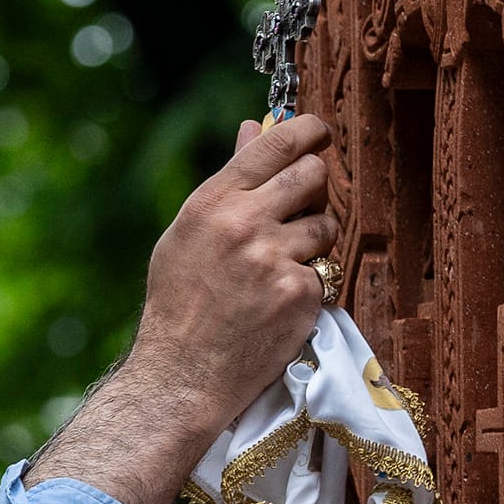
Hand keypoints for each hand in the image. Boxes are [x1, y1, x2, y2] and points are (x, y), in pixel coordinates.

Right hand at [23, 115, 337, 503]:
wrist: (182, 375)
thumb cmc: (178, 305)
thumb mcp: (187, 235)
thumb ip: (227, 182)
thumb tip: (254, 128)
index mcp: (212, 202)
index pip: (277, 144)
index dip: (308, 131)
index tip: (319, 133)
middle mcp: (245, 224)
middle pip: (313, 174)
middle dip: (314, 186)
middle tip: (302, 206)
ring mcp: (276, 259)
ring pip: (325, 225)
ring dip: (312, 243)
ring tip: (276, 270)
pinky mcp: (301, 294)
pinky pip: (323, 272)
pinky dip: (307, 287)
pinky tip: (276, 305)